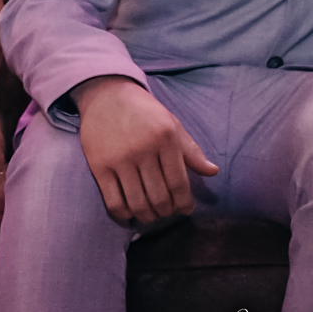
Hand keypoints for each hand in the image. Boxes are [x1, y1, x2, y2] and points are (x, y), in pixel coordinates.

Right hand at [70, 75, 218, 224]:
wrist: (107, 95)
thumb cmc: (145, 112)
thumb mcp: (172, 124)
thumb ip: (192, 151)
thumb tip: (213, 172)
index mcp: (165, 138)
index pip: (178, 182)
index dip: (184, 202)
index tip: (186, 209)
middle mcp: (143, 149)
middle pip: (159, 197)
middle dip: (166, 211)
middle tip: (167, 211)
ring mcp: (120, 159)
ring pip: (137, 203)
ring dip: (147, 216)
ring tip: (151, 214)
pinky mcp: (99, 166)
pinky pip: (114, 202)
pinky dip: (124, 214)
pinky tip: (130, 212)